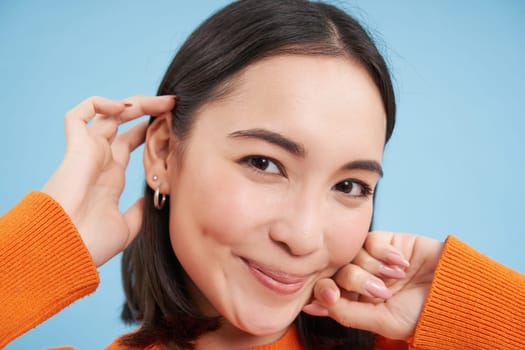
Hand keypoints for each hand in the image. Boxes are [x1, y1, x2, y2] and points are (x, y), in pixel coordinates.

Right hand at [42, 95, 174, 266]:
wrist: (67, 249)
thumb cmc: (92, 243)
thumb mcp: (127, 227)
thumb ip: (138, 210)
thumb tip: (152, 198)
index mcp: (111, 178)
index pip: (131, 144)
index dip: (150, 131)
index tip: (174, 124)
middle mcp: (101, 161)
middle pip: (124, 125)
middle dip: (149, 111)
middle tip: (173, 104)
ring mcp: (88, 153)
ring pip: (108, 115)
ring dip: (134, 103)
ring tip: (161, 101)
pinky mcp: (76, 149)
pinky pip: (78, 116)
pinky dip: (98, 105)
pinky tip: (124, 107)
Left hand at [303, 231, 443, 340]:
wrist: (456, 291)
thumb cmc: (423, 313)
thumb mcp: (384, 321)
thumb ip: (348, 313)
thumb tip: (312, 304)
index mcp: (359, 302)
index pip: (328, 292)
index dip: (325, 291)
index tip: (330, 295)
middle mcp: (363, 280)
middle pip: (339, 272)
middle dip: (357, 281)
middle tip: (380, 291)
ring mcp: (373, 261)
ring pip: (352, 256)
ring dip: (374, 268)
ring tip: (397, 278)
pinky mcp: (386, 243)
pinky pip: (369, 240)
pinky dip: (382, 252)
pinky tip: (401, 263)